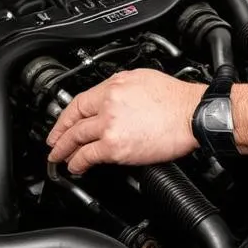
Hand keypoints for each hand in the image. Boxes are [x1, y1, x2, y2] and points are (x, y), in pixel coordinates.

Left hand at [45, 69, 204, 173]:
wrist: (193, 115)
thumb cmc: (177, 100)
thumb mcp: (145, 80)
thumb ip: (122, 89)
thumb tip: (112, 99)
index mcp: (115, 85)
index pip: (80, 100)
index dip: (66, 115)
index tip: (61, 123)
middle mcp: (109, 103)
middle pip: (75, 119)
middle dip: (60, 134)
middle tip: (54, 143)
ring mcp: (110, 125)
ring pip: (77, 138)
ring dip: (64, 150)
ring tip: (59, 158)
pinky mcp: (115, 146)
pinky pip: (88, 155)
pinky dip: (77, 162)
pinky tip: (75, 167)